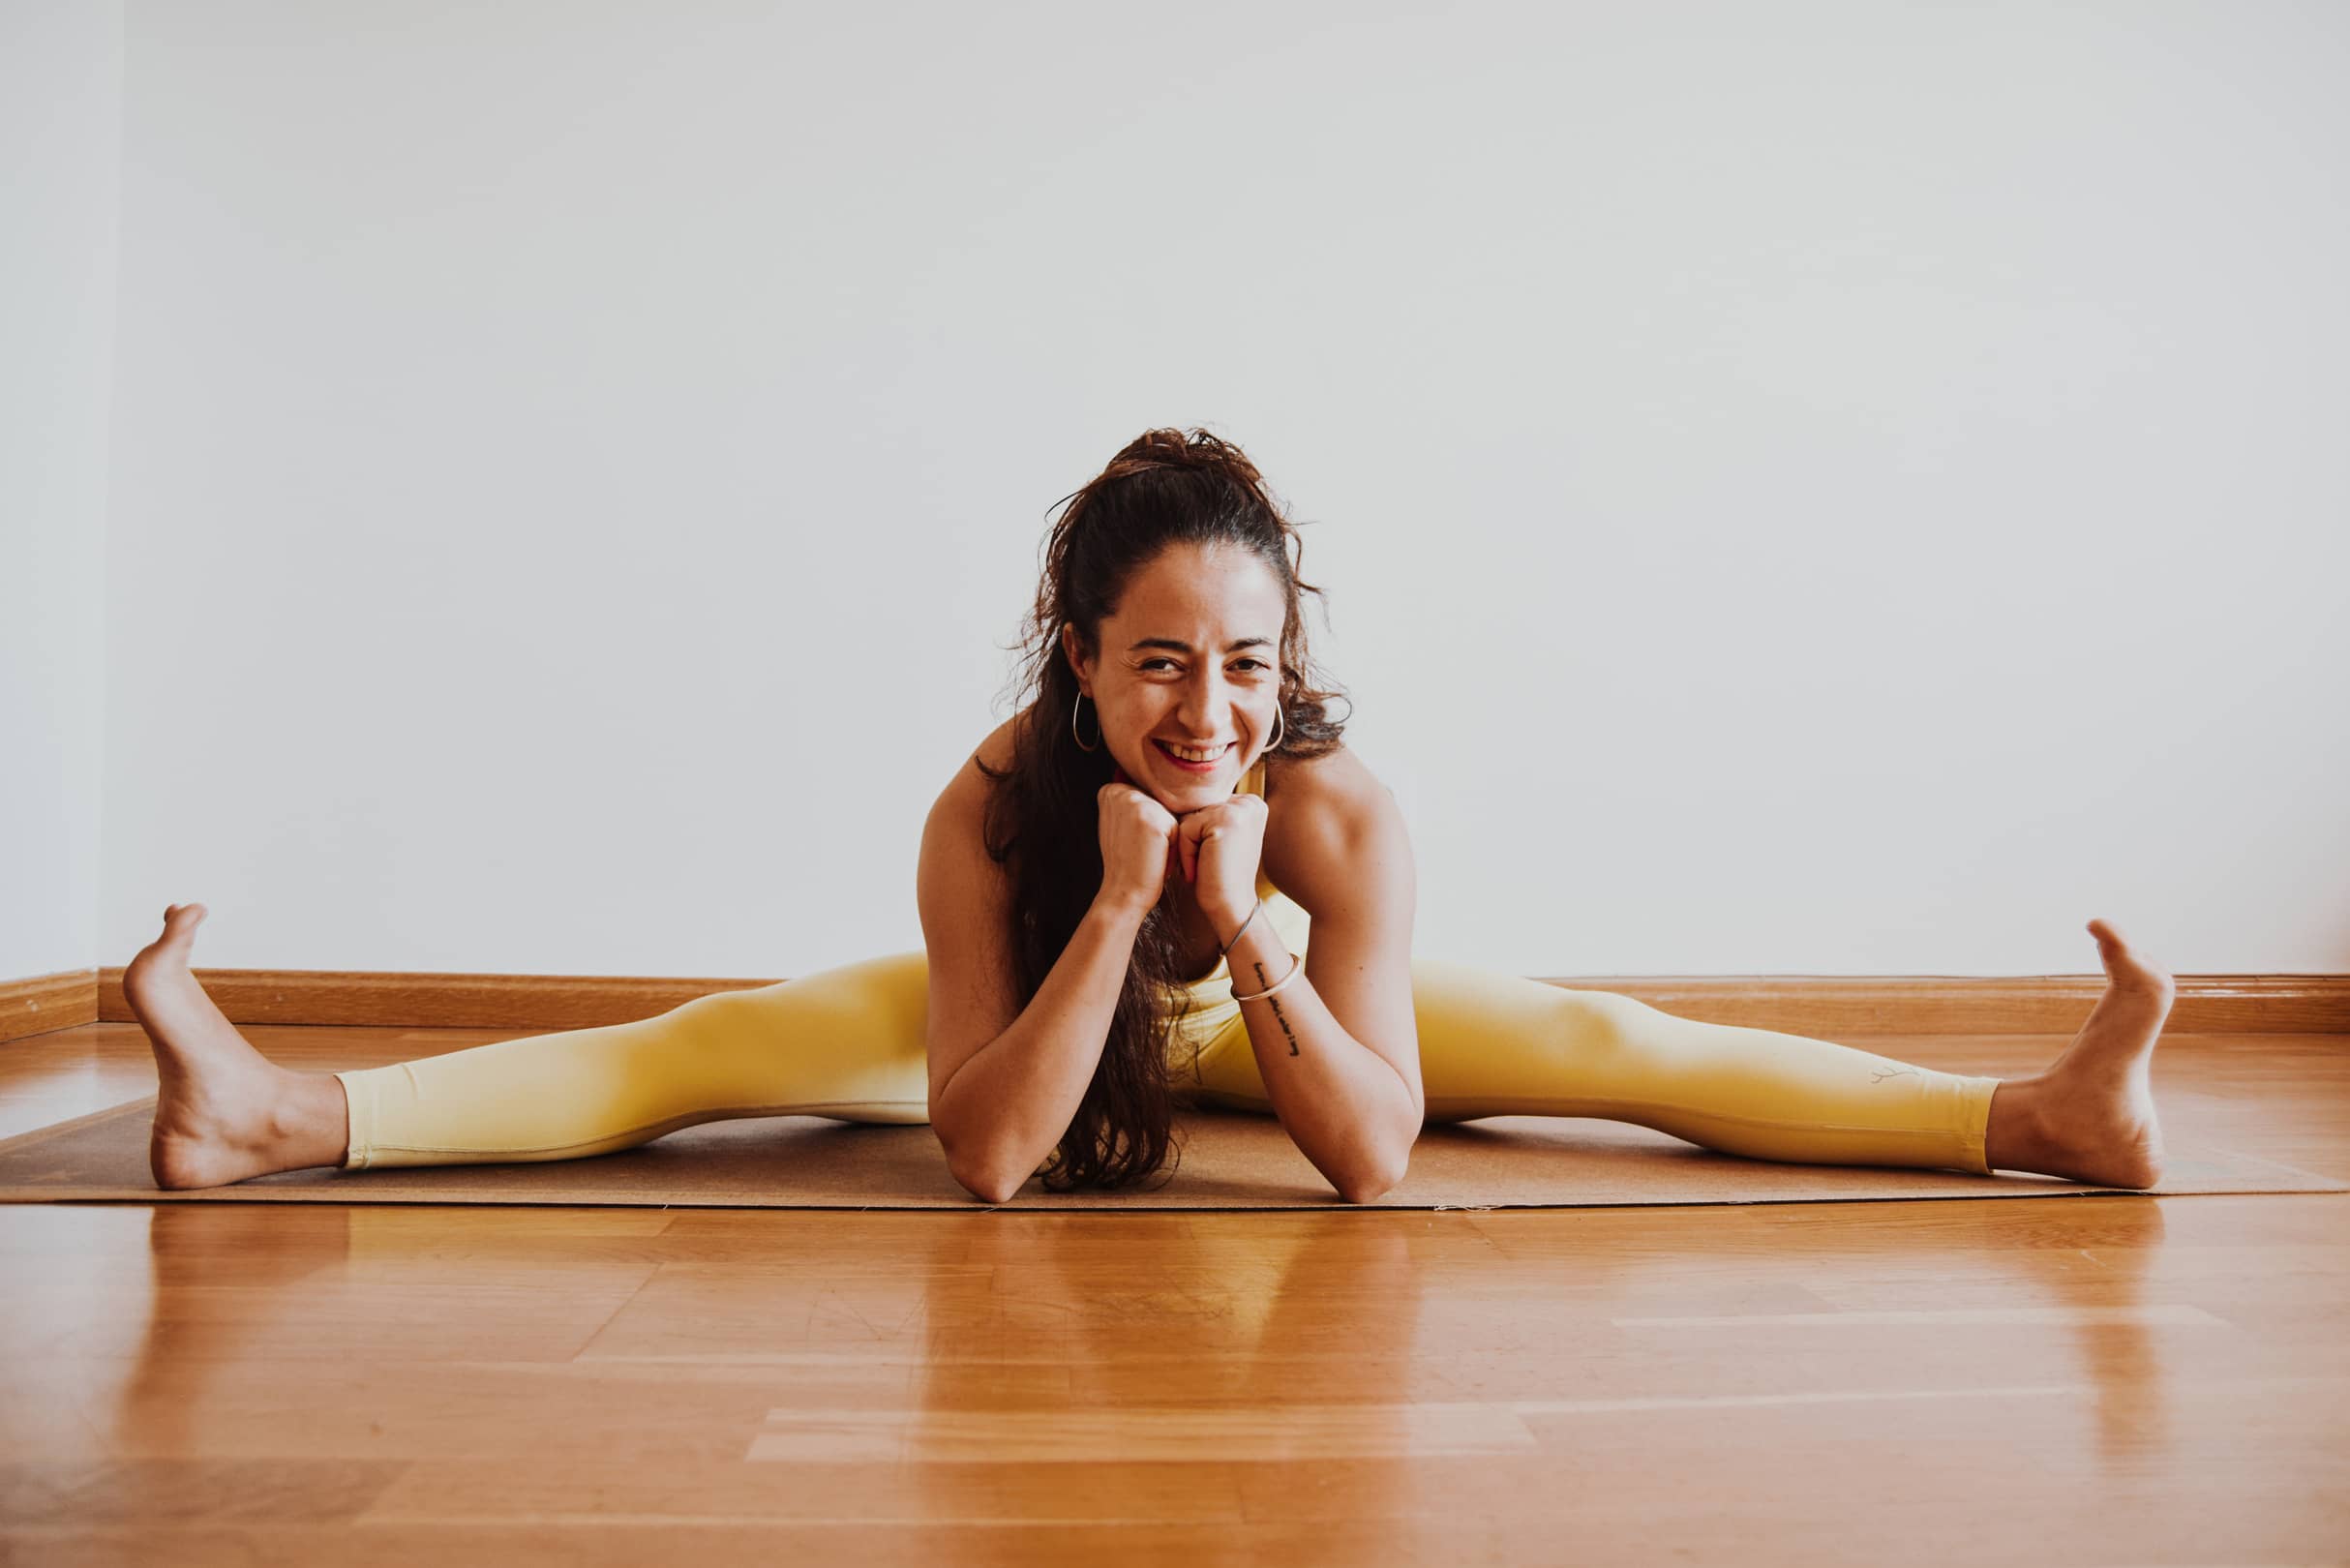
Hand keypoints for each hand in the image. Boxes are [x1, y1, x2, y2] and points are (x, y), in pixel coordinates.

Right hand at [1097, 779, 1178, 912]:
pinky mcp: (1153, 819)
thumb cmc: (1128, 863)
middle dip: (1159, 829)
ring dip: (1167, 838)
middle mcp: (1120, 791)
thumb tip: (1160, 788)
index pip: (1150, 797)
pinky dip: (1174, 849)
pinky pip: (1178, 830)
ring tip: (1148, 853)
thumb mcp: (1122, 824)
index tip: (1131, 841)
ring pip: (1171, 817)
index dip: (1147, 823)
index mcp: (1111, 790)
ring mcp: (1136, 803)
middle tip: (1140, 850)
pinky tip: (1156, 858)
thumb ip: (1133, 803)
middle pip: (1162, 805)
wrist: (1124, 892)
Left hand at [1172, 790, 1266, 936]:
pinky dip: (1186, 854)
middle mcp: (1250, 802)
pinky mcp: (1224, 822)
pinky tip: (1202, 870)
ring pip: (1188, 818)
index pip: (1203, 805)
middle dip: (1193, 838)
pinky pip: (1185, 829)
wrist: (1232, 908)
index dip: (1199, 834)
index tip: (1215, 855)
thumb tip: (1175, 793)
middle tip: (1211, 863)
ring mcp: (1239, 810)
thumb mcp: (1221, 837)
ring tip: (1207, 865)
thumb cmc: (1220, 876)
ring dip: (1188, 846)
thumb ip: (1210, 813)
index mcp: (1251, 803)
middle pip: (1195, 809)